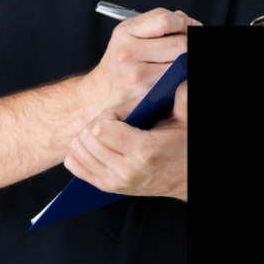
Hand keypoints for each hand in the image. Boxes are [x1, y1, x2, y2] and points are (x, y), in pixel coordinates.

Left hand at [65, 81, 187, 200]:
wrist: (185, 177)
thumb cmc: (183, 146)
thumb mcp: (186, 120)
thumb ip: (182, 97)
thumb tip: (177, 76)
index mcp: (144, 151)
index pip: (103, 129)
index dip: (109, 114)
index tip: (121, 112)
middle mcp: (127, 170)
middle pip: (88, 139)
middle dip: (97, 123)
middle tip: (113, 120)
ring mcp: (115, 182)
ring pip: (79, 152)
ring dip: (87, 136)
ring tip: (104, 131)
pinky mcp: (108, 188)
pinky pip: (77, 167)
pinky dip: (79, 153)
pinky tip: (93, 144)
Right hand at [86, 8, 197, 120]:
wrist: (99, 95)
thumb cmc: (120, 62)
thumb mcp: (130, 35)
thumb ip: (158, 24)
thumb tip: (191, 24)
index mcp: (125, 32)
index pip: (165, 19)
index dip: (185, 22)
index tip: (192, 27)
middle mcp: (128, 53)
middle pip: (179, 43)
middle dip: (190, 43)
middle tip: (190, 46)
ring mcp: (137, 76)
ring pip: (181, 63)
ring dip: (186, 61)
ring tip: (180, 60)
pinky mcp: (146, 95)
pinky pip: (175, 81)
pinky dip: (180, 76)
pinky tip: (175, 75)